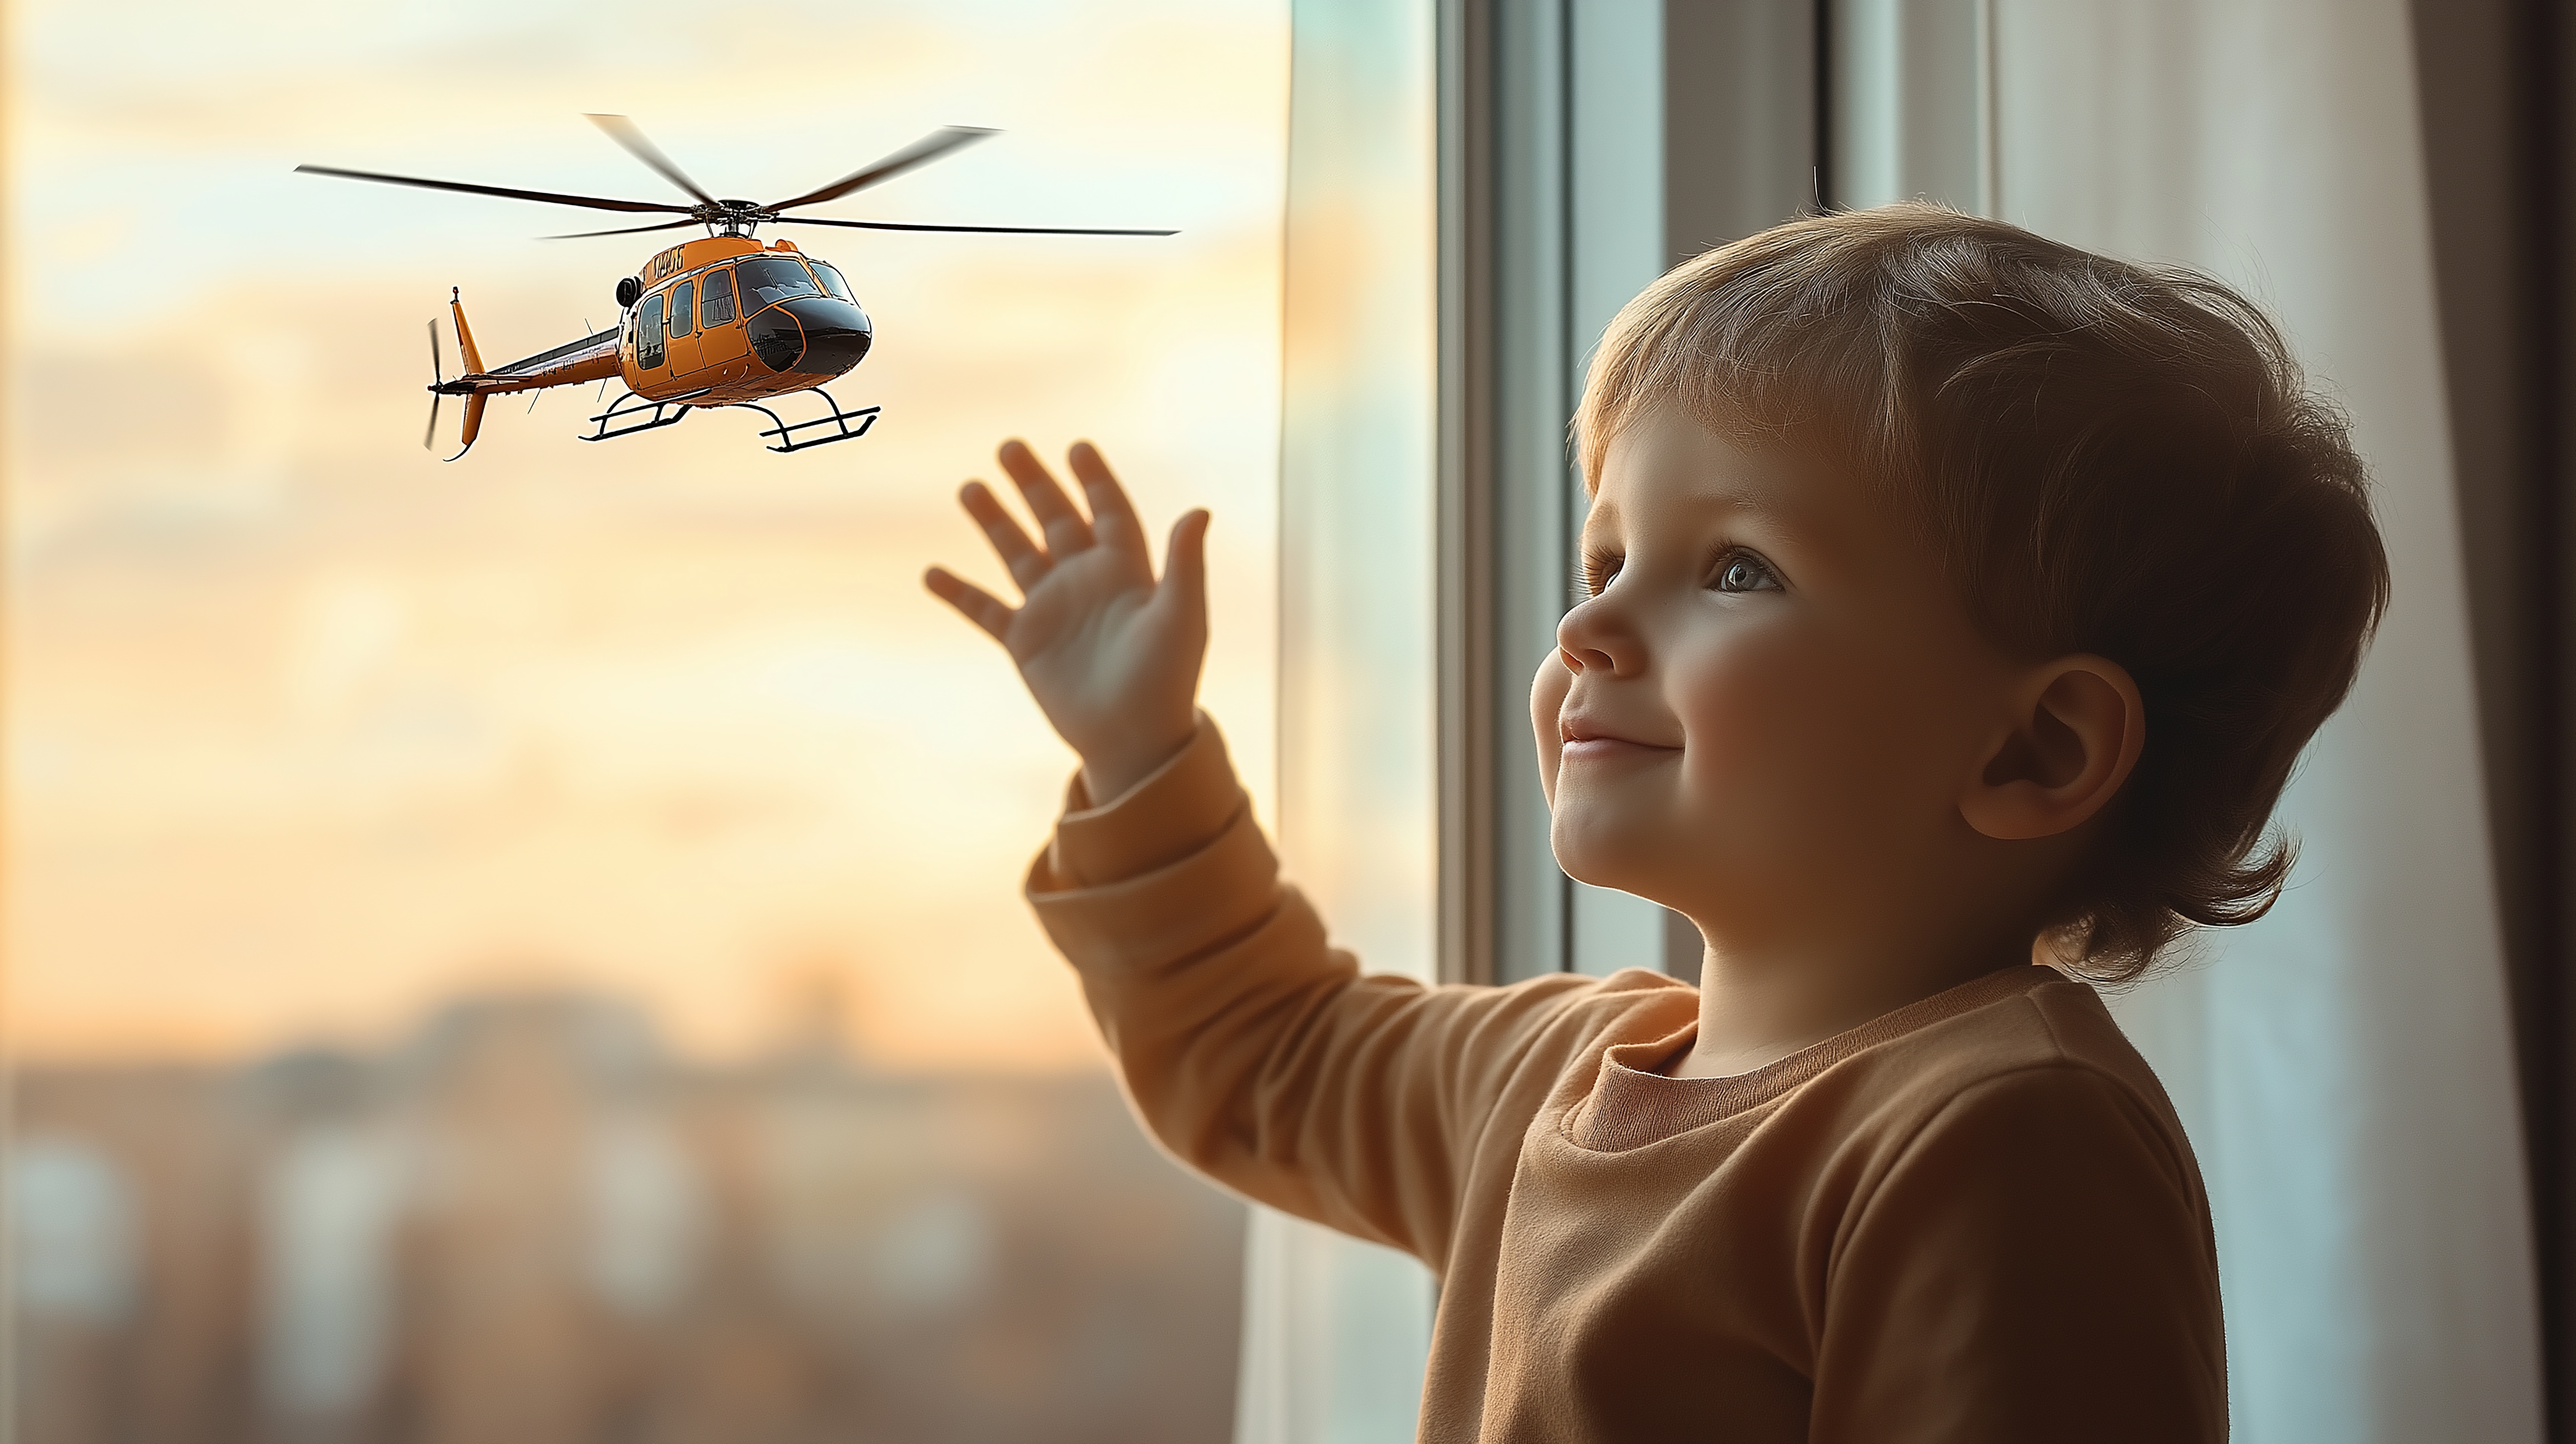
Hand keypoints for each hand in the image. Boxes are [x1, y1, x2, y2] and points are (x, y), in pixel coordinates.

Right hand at [925, 439, 1210, 803]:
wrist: (1136, 740)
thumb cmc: (1168, 679)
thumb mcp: (1181, 618)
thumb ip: (1185, 565)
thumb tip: (1200, 510)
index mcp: (1126, 571)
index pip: (1108, 512)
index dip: (1095, 480)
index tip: (1077, 448)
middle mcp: (1086, 582)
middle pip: (1056, 520)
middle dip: (1033, 484)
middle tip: (1009, 447)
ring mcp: (1053, 610)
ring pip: (1017, 554)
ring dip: (994, 522)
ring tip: (970, 487)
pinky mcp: (1026, 642)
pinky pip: (986, 610)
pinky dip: (959, 592)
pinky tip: (931, 573)